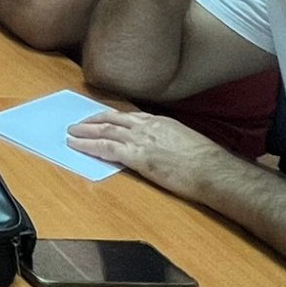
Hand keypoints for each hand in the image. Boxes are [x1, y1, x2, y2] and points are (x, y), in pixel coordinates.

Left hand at [66, 110, 222, 198]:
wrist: (213, 170)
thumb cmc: (207, 161)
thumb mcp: (187, 139)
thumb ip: (169, 138)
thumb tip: (163, 144)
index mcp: (160, 121)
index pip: (129, 116)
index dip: (112, 117)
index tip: (101, 118)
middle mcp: (146, 126)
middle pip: (112, 120)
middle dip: (93, 120)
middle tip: (78, 123)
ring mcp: (140, 140)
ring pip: (104, 131)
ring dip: (84, 131)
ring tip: (71, 132)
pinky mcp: (136, 156)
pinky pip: (105, 148)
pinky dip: (88, 145)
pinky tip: (77, 145)